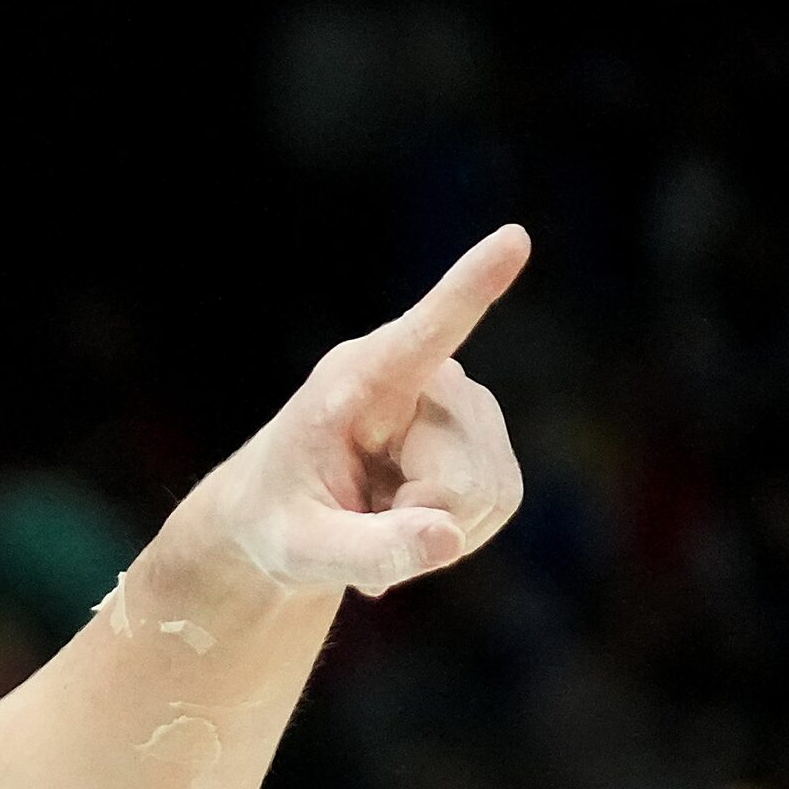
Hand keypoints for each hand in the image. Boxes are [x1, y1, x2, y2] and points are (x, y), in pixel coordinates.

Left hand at [214, 225, 530, 595]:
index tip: (512, 237)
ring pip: (490, 491)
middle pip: (467, 475)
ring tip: (376, 519)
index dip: (471, 288)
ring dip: (435, 528)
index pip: (426, 331)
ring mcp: (460, 405)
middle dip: (421, 519)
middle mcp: (422, 377)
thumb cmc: (276, 522)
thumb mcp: (301, 551)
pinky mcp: (482, 436)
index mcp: (360, 378)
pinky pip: (500, 500)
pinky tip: (404, 523)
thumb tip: (448, 539)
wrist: (280, 522)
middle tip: (359, 524)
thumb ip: (368, 550)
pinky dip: (452, 530)